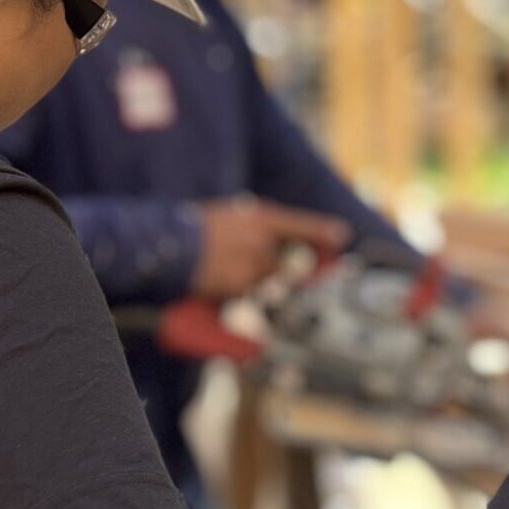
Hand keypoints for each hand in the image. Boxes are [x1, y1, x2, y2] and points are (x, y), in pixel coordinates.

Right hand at [189, 198, 349, 299]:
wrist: (167, 244)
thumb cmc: (195, 227)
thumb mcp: (231, 216)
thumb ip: (257, 227)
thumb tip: (275, 240)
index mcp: (261, 218)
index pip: (302, 225)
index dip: (323, 231)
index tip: (341, 235)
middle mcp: (263, 242)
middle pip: (285, 263)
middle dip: (275, 266)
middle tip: (246, 258)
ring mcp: (252, 267)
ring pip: (264, 280)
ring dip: (251, 278)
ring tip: (223, 265)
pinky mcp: (239, 288)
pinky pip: (244, 293)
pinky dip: (234, 289)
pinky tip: (216, 276)